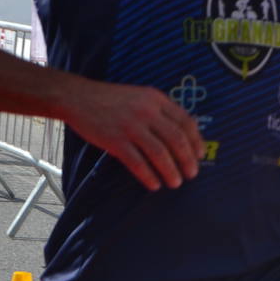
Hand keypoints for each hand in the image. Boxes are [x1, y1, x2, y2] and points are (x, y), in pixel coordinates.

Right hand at [62, 80, 204, 190]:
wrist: (79, 98)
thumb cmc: (112, 99)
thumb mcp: (141, 96)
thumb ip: (160, 110)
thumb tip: (182, 134)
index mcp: (156, 99)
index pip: (185, 121)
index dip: (196, 141)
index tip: (200, 156)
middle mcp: (147, 111)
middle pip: (176, 139)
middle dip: (187, 160)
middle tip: (192, 174)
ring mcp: (131, 126)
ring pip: (159, 153)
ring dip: (170, 170)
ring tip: (175, 183)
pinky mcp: (115, 140)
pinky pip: (137, 162)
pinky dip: (148, 175)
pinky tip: (154, 184)